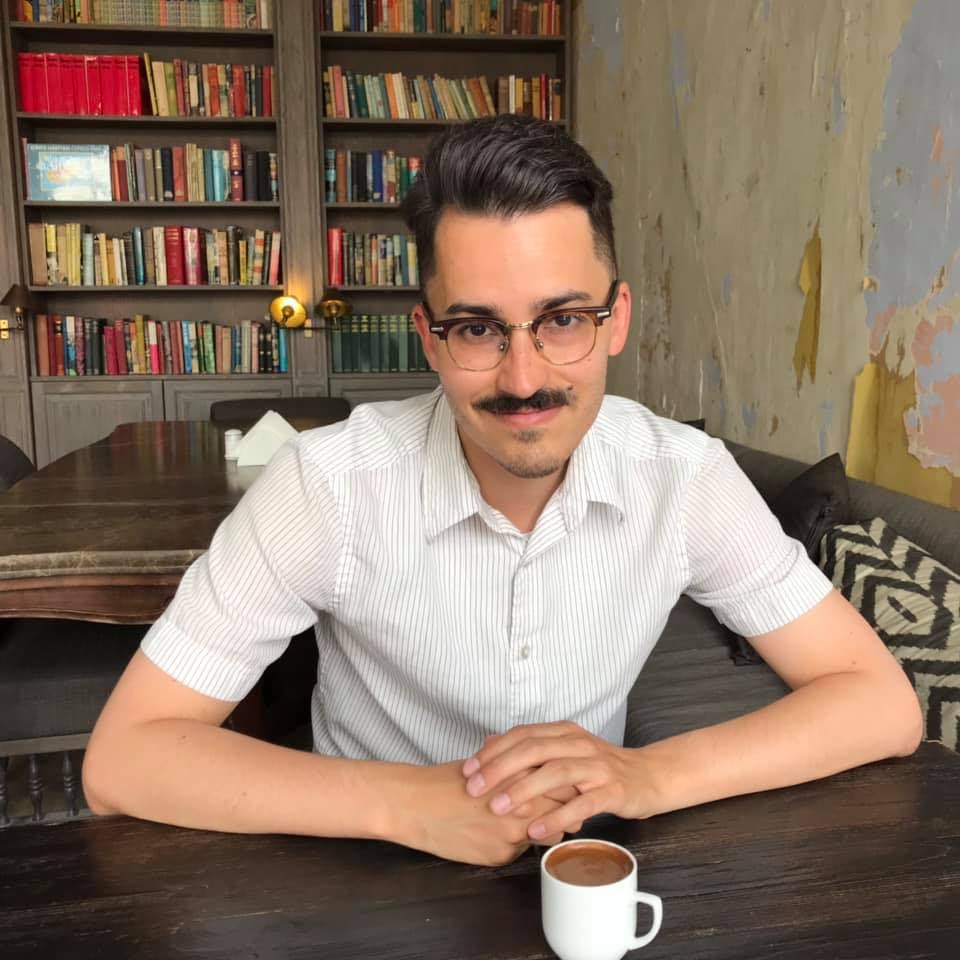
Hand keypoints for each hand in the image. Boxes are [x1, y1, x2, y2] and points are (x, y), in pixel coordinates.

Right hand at [393, 761, 567, 865]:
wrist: (417, 806)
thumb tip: (540, 768)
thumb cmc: (448, 782)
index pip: (565, 785)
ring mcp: (514, 833)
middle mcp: (523, 805)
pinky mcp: (501, 855)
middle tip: (565, 809)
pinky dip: (517, 843)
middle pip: (565, 811)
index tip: (570, 788)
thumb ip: (517, 767)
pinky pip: (521, 850)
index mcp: (520, 777)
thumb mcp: (487, 764)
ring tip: (533, 822)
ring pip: (548, 834)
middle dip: (568, 811)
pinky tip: (499, 835)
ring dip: (546, 829)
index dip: (570, 788)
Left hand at [460, 722, 655, 839]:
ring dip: (523, 790)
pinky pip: (581, 804)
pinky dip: (556, 816)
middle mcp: (579, 744)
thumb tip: (489, 743)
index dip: (493, 751)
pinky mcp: (612, 791)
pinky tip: (535, 830)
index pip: (522, 735)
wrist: (648, 776)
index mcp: (564, 732)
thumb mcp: (564, 751)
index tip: (468, 770)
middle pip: (534, 750)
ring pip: (555, 773)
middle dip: (500, 768)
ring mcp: (597, 767)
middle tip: (474, 788)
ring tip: (497, 808)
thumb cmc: (599, 768)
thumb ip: (530, 748)